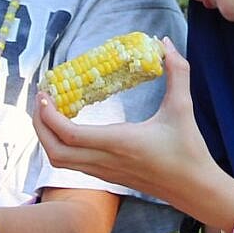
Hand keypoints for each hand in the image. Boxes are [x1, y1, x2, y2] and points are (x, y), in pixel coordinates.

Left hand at [33, 39, 218, 211]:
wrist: (194, 189)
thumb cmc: (189, 149)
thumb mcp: (183, 108)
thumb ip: (178, 72)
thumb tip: (165, 43)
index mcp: (120, 143)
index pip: (71, 135)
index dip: (50, 117)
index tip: (44, 95)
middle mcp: (106, 161)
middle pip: (55, 151)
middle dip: (39, 126)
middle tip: (40, 101)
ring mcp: (104, 172)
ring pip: (60, 161)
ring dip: (47, 137)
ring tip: (47, 112)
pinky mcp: (106, 177)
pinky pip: (72, 164)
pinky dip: (60, 145)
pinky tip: (66, 127)